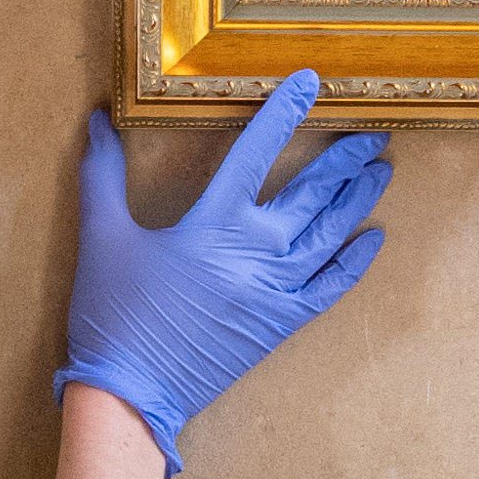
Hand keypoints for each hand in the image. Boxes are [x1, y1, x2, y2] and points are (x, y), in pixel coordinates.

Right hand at [61, 67, 389, 467]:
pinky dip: (354, 263)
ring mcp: (273, 291)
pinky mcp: (279, 324)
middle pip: (310, 193)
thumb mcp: (101, 236)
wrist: (130, 394)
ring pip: (329, 235)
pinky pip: (329, 289)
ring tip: (379, 172)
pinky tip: (371, 239)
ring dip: (357, 201)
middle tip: (373, 134)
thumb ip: (101, 175)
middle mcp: (254, 251)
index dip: (284, 112)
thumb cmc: (112, 315)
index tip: (311, 84)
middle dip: (344, 159)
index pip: (256, 151)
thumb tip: (98, 122)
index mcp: (212, 222)